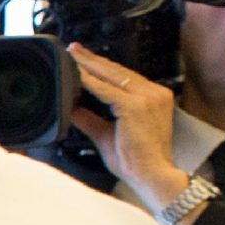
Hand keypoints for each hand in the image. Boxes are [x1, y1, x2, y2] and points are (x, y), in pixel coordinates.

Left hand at [67, 45, 192, 215]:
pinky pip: (107, 90)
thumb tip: (71, 107)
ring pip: (112, 76)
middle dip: (92, 59)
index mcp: (153, 97)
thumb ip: (89, 118)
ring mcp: (147, 98)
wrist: (152, 176)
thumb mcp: (106, 133)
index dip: (102, 66)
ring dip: (89, 65)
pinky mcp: (136, 106)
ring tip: (72, 57)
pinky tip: (76, 75)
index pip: (124, 75)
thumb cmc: (136, 160)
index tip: (85, 58)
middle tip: (73, 49)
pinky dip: (90, 82)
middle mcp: (154, 93)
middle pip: (117, 70)